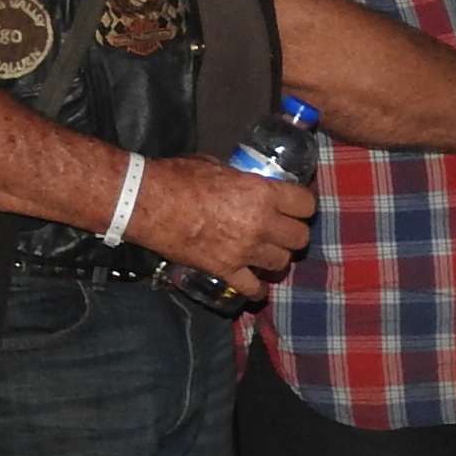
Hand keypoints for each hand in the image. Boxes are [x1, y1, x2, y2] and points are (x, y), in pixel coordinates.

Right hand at [122, 155, 313, 303]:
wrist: (149, 203)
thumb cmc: (179, 177)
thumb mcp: (217, 167)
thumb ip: (240, 179)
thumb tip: (244, 181)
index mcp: (262, 193)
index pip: (306, 204)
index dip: (302, 206)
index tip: (294, 206)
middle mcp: (261, 224)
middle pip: (300, 238)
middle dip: (292, 234)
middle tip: (279, 231)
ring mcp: (245, 251)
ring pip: (282, 264)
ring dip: (275, 259)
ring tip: (263, 254)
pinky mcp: (226, 271)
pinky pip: (254, 289)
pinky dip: (255, 288)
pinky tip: (251, 282)